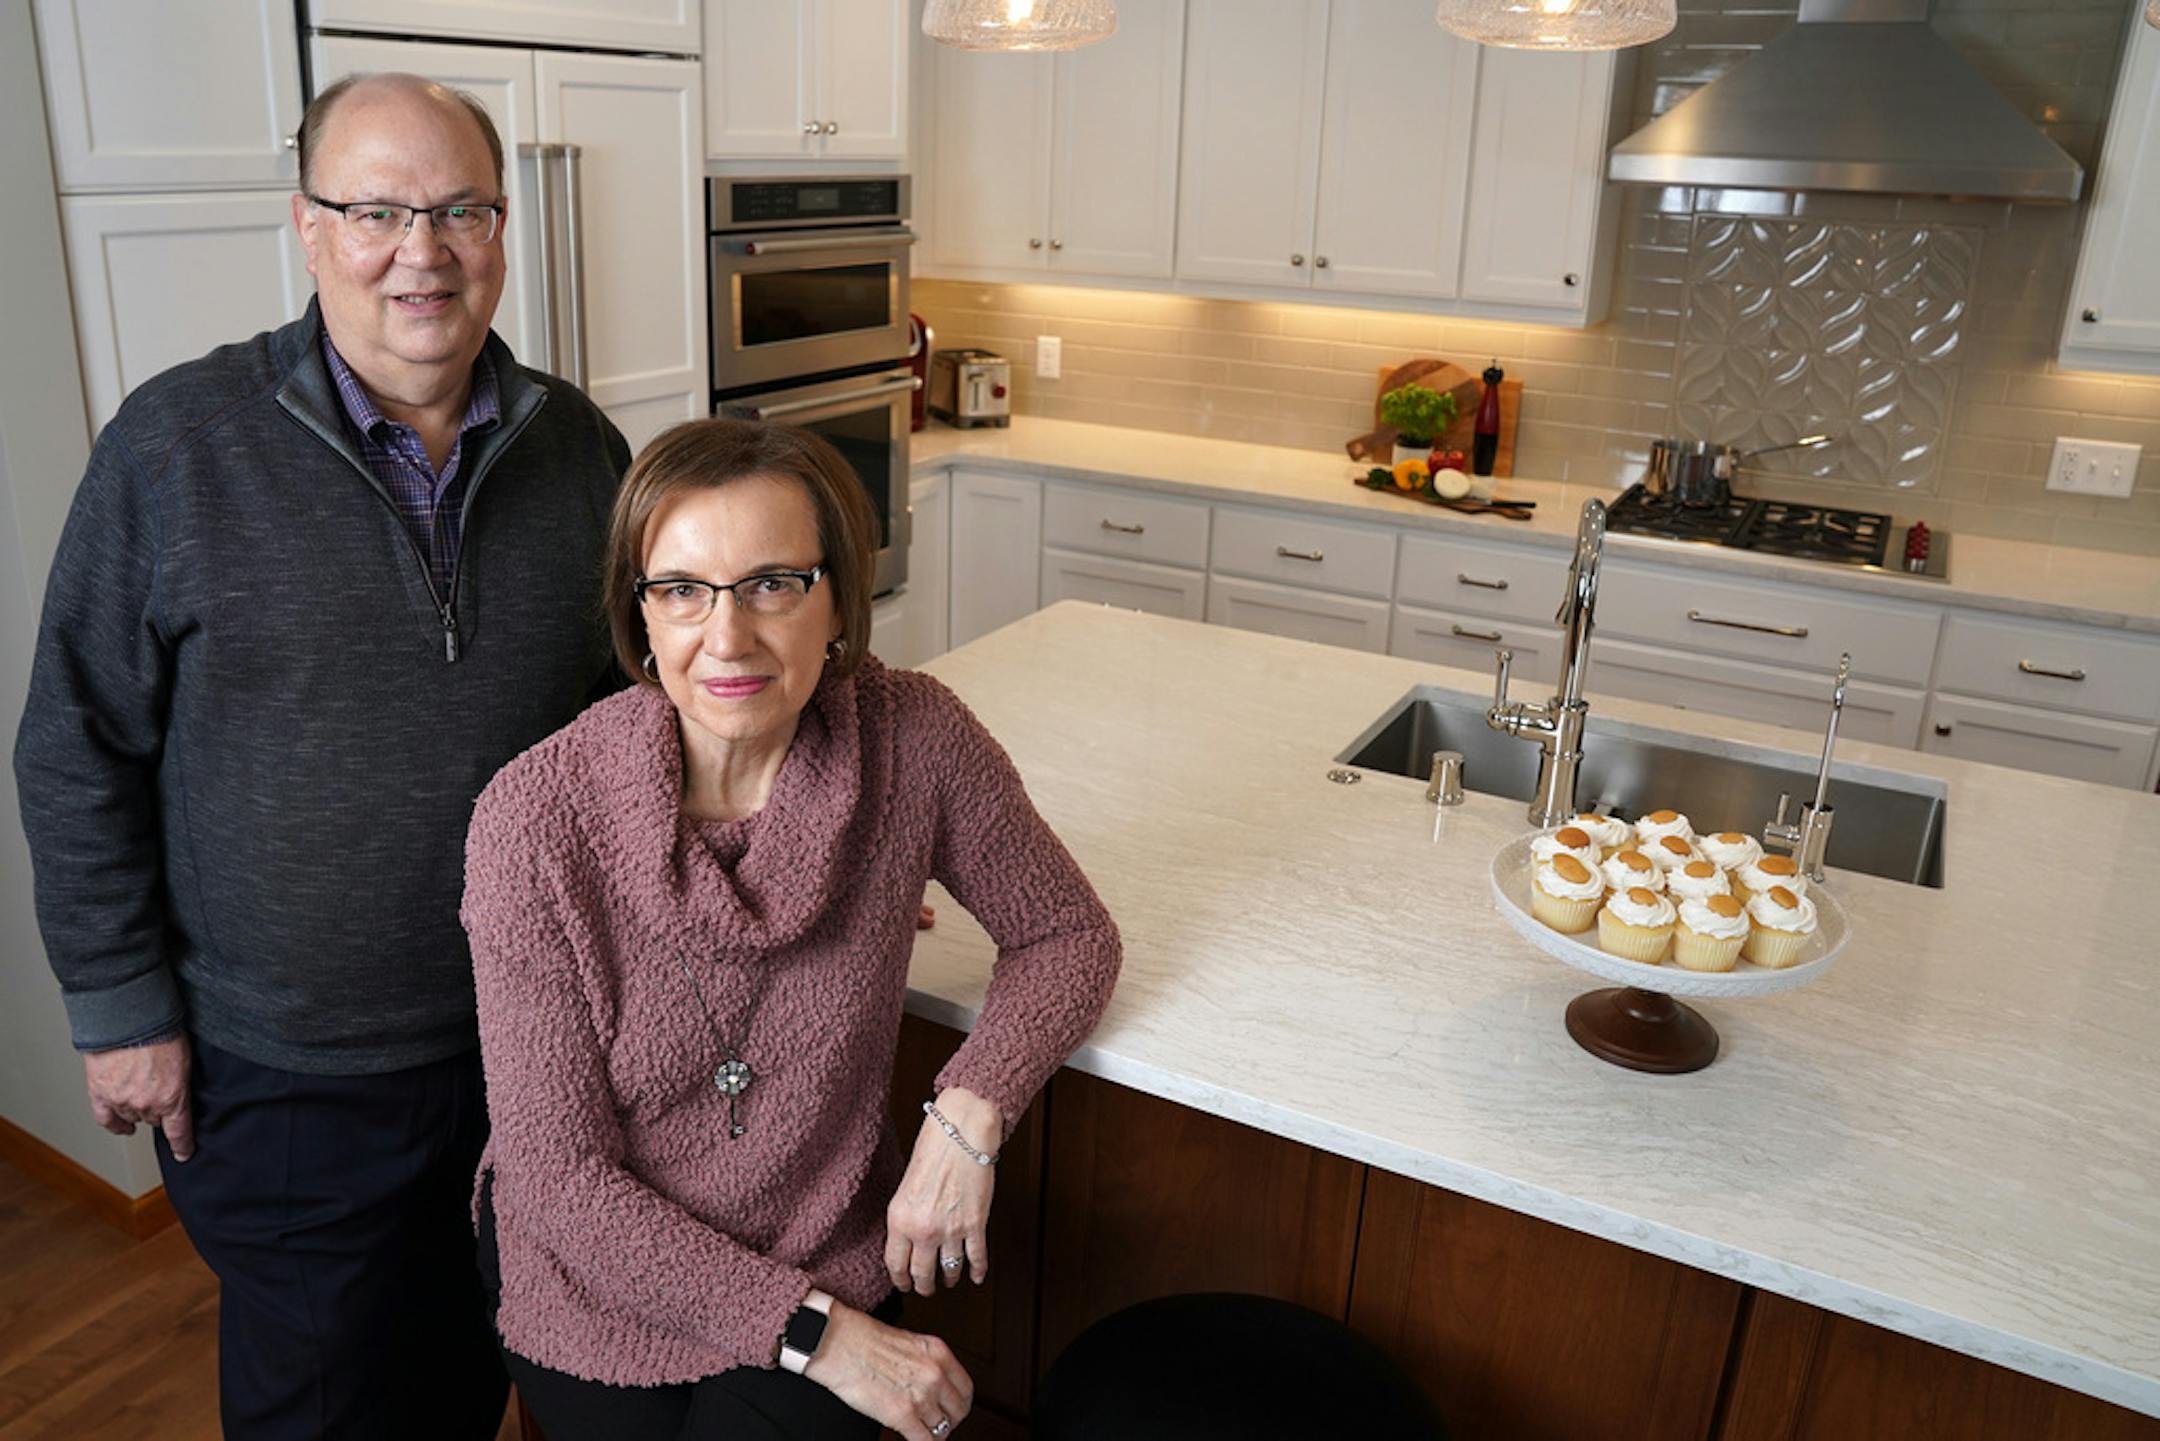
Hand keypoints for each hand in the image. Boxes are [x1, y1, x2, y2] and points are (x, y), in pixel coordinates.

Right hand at [82, 1035, 194, 1161]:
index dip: (182, 1145)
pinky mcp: (100, 1094)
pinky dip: (115, 1125)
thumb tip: (178, 1091)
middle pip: (154, 1118)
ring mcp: (122, 1101)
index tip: (184, 1153)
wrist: (130, 1019)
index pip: (179, 1131)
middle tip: (159, 1093)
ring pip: (132, 1116)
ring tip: (141, 1094)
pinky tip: (122, 1126)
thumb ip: (180, 1082)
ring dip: (138, 1109)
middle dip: (158, 1109)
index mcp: (173, 1097)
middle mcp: (147, 1105)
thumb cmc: (162, 1031)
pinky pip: (106, 1119)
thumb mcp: (185, 1060)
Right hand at [804, 1300, 972, 1439]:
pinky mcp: (902, 1414)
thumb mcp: (908, 1343)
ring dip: (932, 1433)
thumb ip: (926, 1364)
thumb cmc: (863, 1339)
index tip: (951, 1409)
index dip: (959, 1404)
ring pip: (943, 1429)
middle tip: (936, 1423)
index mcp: (938, 1352)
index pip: (966, 1388)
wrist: (838, 1343)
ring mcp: (921, 1395)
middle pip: (959, 1411)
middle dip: (949, 1420)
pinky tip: (911, 1438)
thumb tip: (933, 1385)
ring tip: (919, 1430)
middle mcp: (935, 1373)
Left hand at [885, 1087, 998, 1292]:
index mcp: (899, 1219)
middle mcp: (923, 1230)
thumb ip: (905, 1217)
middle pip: (921, 1274)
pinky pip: (976, 1258)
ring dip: (950, 1279)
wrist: (961, 1133)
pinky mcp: (975, 1224)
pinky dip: (977, 1270)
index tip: (903, 1285)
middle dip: (924, 1286)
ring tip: (950, 1280)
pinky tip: (976, 1276)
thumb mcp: (905, 1187)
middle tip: (926, 1289)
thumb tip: (909, 1240)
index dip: (900, 1280)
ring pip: (949, 1270)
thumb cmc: (933, 1150)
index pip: (895, 1264)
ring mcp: (951, 1230)